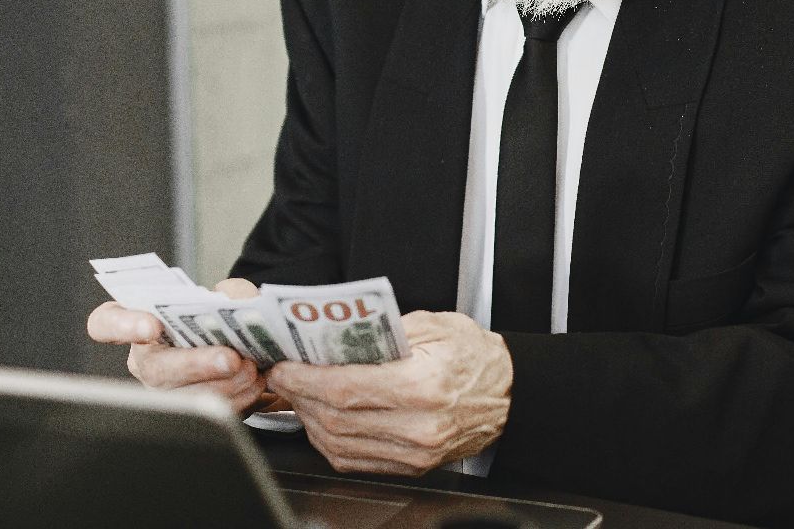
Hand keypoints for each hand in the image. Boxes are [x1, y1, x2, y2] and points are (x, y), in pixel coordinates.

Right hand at [86, 277, 289, 415]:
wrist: (245, 347)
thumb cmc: (223, 318)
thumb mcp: (227, 296)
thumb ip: (231, 292)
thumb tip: (232, 300)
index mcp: (140, 323)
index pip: (106, 323)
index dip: (121, 325)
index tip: (150, 326)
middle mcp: (146, 361)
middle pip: (155, 368)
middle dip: (195, 364)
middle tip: (229, 358)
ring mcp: (164, 392)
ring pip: (183, 398)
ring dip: (223, 386)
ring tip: (251, 369)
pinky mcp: (190, 415)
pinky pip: (209, 414)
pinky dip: (238, 399)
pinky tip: (255, 384)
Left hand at [264, 310, 509, 475]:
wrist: (510, 395)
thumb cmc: (475, 357)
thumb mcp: (433, 325)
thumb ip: (380, 330)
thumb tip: (331, 336)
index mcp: (423, 387)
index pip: (345, 388)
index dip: (304, 378)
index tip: (284, 365)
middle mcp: (418, 427)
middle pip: (336, 419)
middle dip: (299, 395)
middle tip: (283, 375)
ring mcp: (414, 454)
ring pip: (339, 444)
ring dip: (310, 418)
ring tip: (299, 392)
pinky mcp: (411, 467)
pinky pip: (354, 460)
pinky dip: (330, 439)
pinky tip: (323, 417)